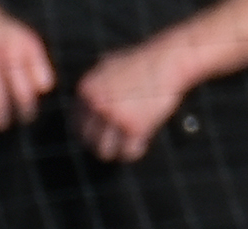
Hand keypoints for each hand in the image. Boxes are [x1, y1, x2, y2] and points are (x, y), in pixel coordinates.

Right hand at [0, 0, 54, 126]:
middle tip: (9, 124)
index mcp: (20, 49)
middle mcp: (1, 54)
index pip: (28, 85)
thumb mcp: (25, 41)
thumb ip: (38, 64)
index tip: (26, 117)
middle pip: (10, 94)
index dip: (28, 106)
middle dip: (10, 114)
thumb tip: (44, 90)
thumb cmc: (2, 37)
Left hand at [71, 40, 188, 157]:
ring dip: (115, 151)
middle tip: (115, 141)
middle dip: (101, 142)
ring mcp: (115, 115)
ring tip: (126, 145)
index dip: (87, 132)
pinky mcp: (135, 125)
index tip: (100, 134)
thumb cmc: (144, 62)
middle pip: (88, 140)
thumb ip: (94, 85)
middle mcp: (96, 103)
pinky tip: (141, 144)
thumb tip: (82, 102)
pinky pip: (127, 151)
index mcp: (87, 90)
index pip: (76, 124)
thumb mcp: (109, 66)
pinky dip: (134, 151)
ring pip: (104, 150)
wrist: (171, 57)